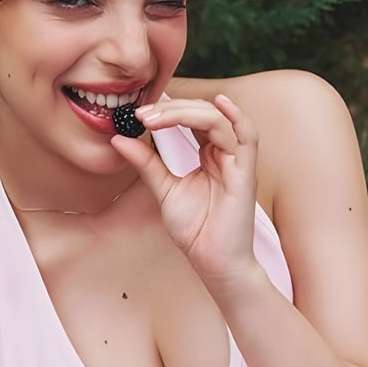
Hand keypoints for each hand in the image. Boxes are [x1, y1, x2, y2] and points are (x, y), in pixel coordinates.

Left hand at [110, 93, 259, 286]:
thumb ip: (146, 163)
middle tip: (143, 114)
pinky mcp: (246, 174)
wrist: (213, 262)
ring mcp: (236, 162)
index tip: (137, 115)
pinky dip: (237, 117)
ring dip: (187, 113)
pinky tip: (220, 104)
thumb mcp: (163, 190)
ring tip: (157, 118)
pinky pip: (248, 138)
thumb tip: (119, 138)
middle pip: (203, 113)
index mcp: (208, 155)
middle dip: (172, 109)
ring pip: (218, 120)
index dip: (167, 112)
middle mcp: (224, 154)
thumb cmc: (196, 230)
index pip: (191, 119)